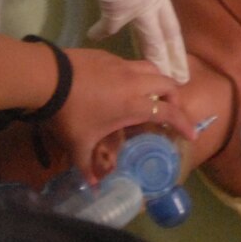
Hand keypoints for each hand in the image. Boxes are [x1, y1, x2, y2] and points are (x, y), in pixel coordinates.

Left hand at [49, 47, 196, 177]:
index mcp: (134, 105)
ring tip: (152, 93)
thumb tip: (93, 186)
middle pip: (168, 84)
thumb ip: (87, 166)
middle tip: (171, 111)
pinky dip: (136, 73)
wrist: (48, 77)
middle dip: (175, 98)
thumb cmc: (69, 113)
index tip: (192, 135)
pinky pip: (131, 63)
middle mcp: (134, 82)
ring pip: (152, 68)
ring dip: (158, 81)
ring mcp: (122, 65)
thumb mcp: (78, 144)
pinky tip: (123, 83)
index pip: (169, 113)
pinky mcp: (108, 55)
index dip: (184, 124)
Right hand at [86, 0, 206, 81]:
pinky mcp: (117, 9)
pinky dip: (100, 32)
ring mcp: (138, 9)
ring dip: (153, 61)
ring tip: (160, 82)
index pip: (169, 16)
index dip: (172, 34)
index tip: (176, 48)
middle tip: (182, 82)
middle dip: (173, 60)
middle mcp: (154, 1)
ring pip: (147, 42)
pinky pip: (107, 26)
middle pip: (166, 37)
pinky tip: (94, 41)